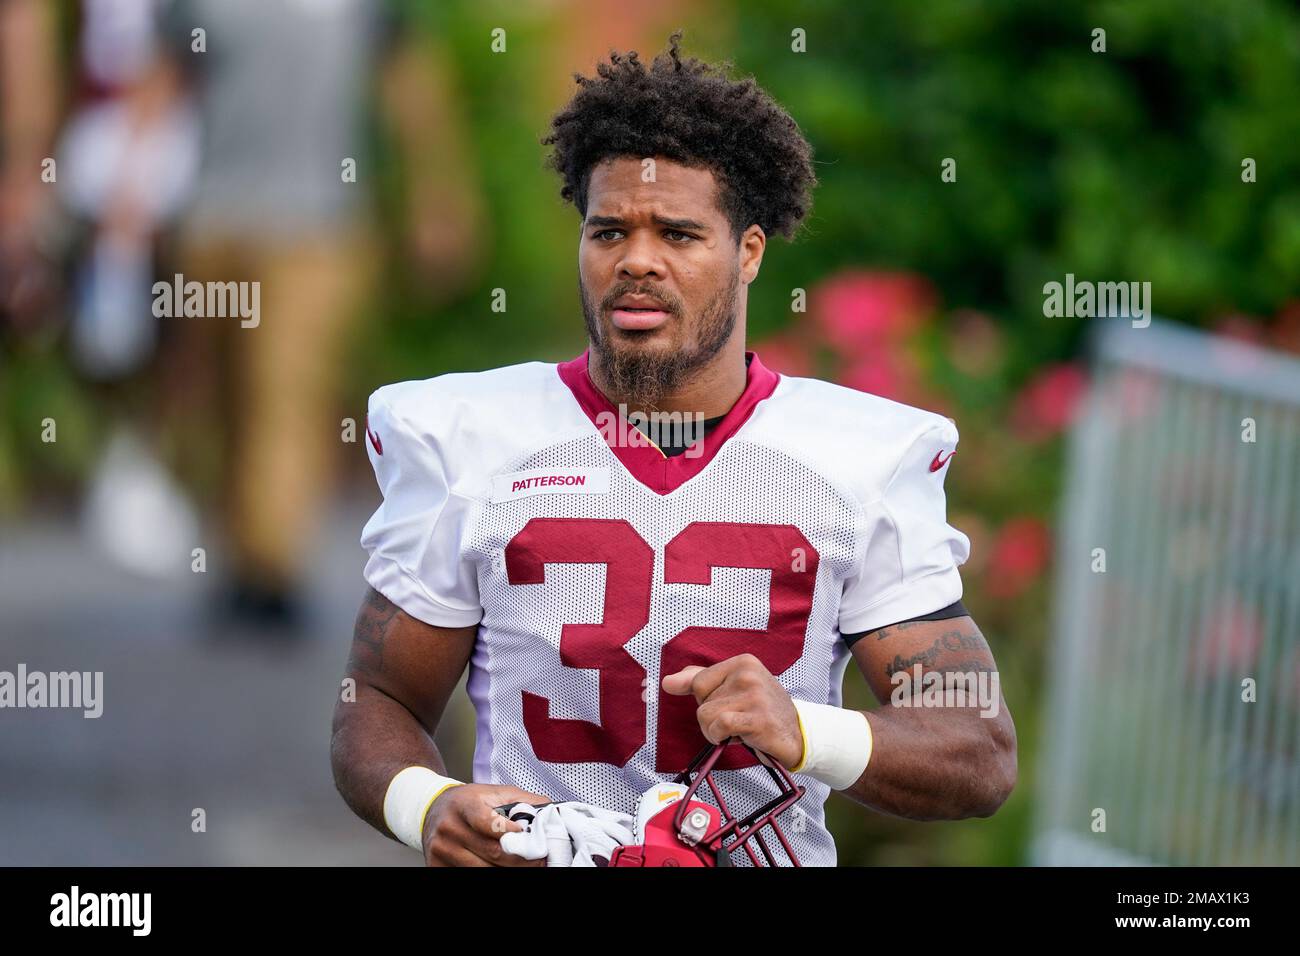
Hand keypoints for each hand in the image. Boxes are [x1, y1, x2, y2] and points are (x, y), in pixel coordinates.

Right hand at [421, 783, 551, 866]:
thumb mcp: (493, 793)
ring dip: (508, 871)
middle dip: (521, 859)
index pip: (487, 822)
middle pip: (492, 853)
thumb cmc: (468, 802)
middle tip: (540, 861)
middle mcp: (450, 828)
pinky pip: (469, 876)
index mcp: (464, 805)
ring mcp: (442, 850)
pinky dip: (490, 873)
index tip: (528, 837)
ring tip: (527, 866)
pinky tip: (502, 868)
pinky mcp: (436, 866)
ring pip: (483, 870)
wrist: (433, 809)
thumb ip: (523, 801)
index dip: (510, 832)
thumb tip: (552, 811)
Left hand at [661, 654, 803, 769]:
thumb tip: (667, 682)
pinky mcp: (757, 718)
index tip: (728, 705)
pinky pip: (719, 726)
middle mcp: (748, 673)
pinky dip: (721, 737)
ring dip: (717, 731)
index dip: (707, 700)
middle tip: (738, 720)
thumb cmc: (761, 711)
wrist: (797, 734)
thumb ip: (699, 681)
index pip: (698, 682)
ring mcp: (754, 695)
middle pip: (700, 701)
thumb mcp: (733, 689)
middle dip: (713, 718)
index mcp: (743, 662)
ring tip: (740, 729)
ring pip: (706, 716)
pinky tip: (739, 737)